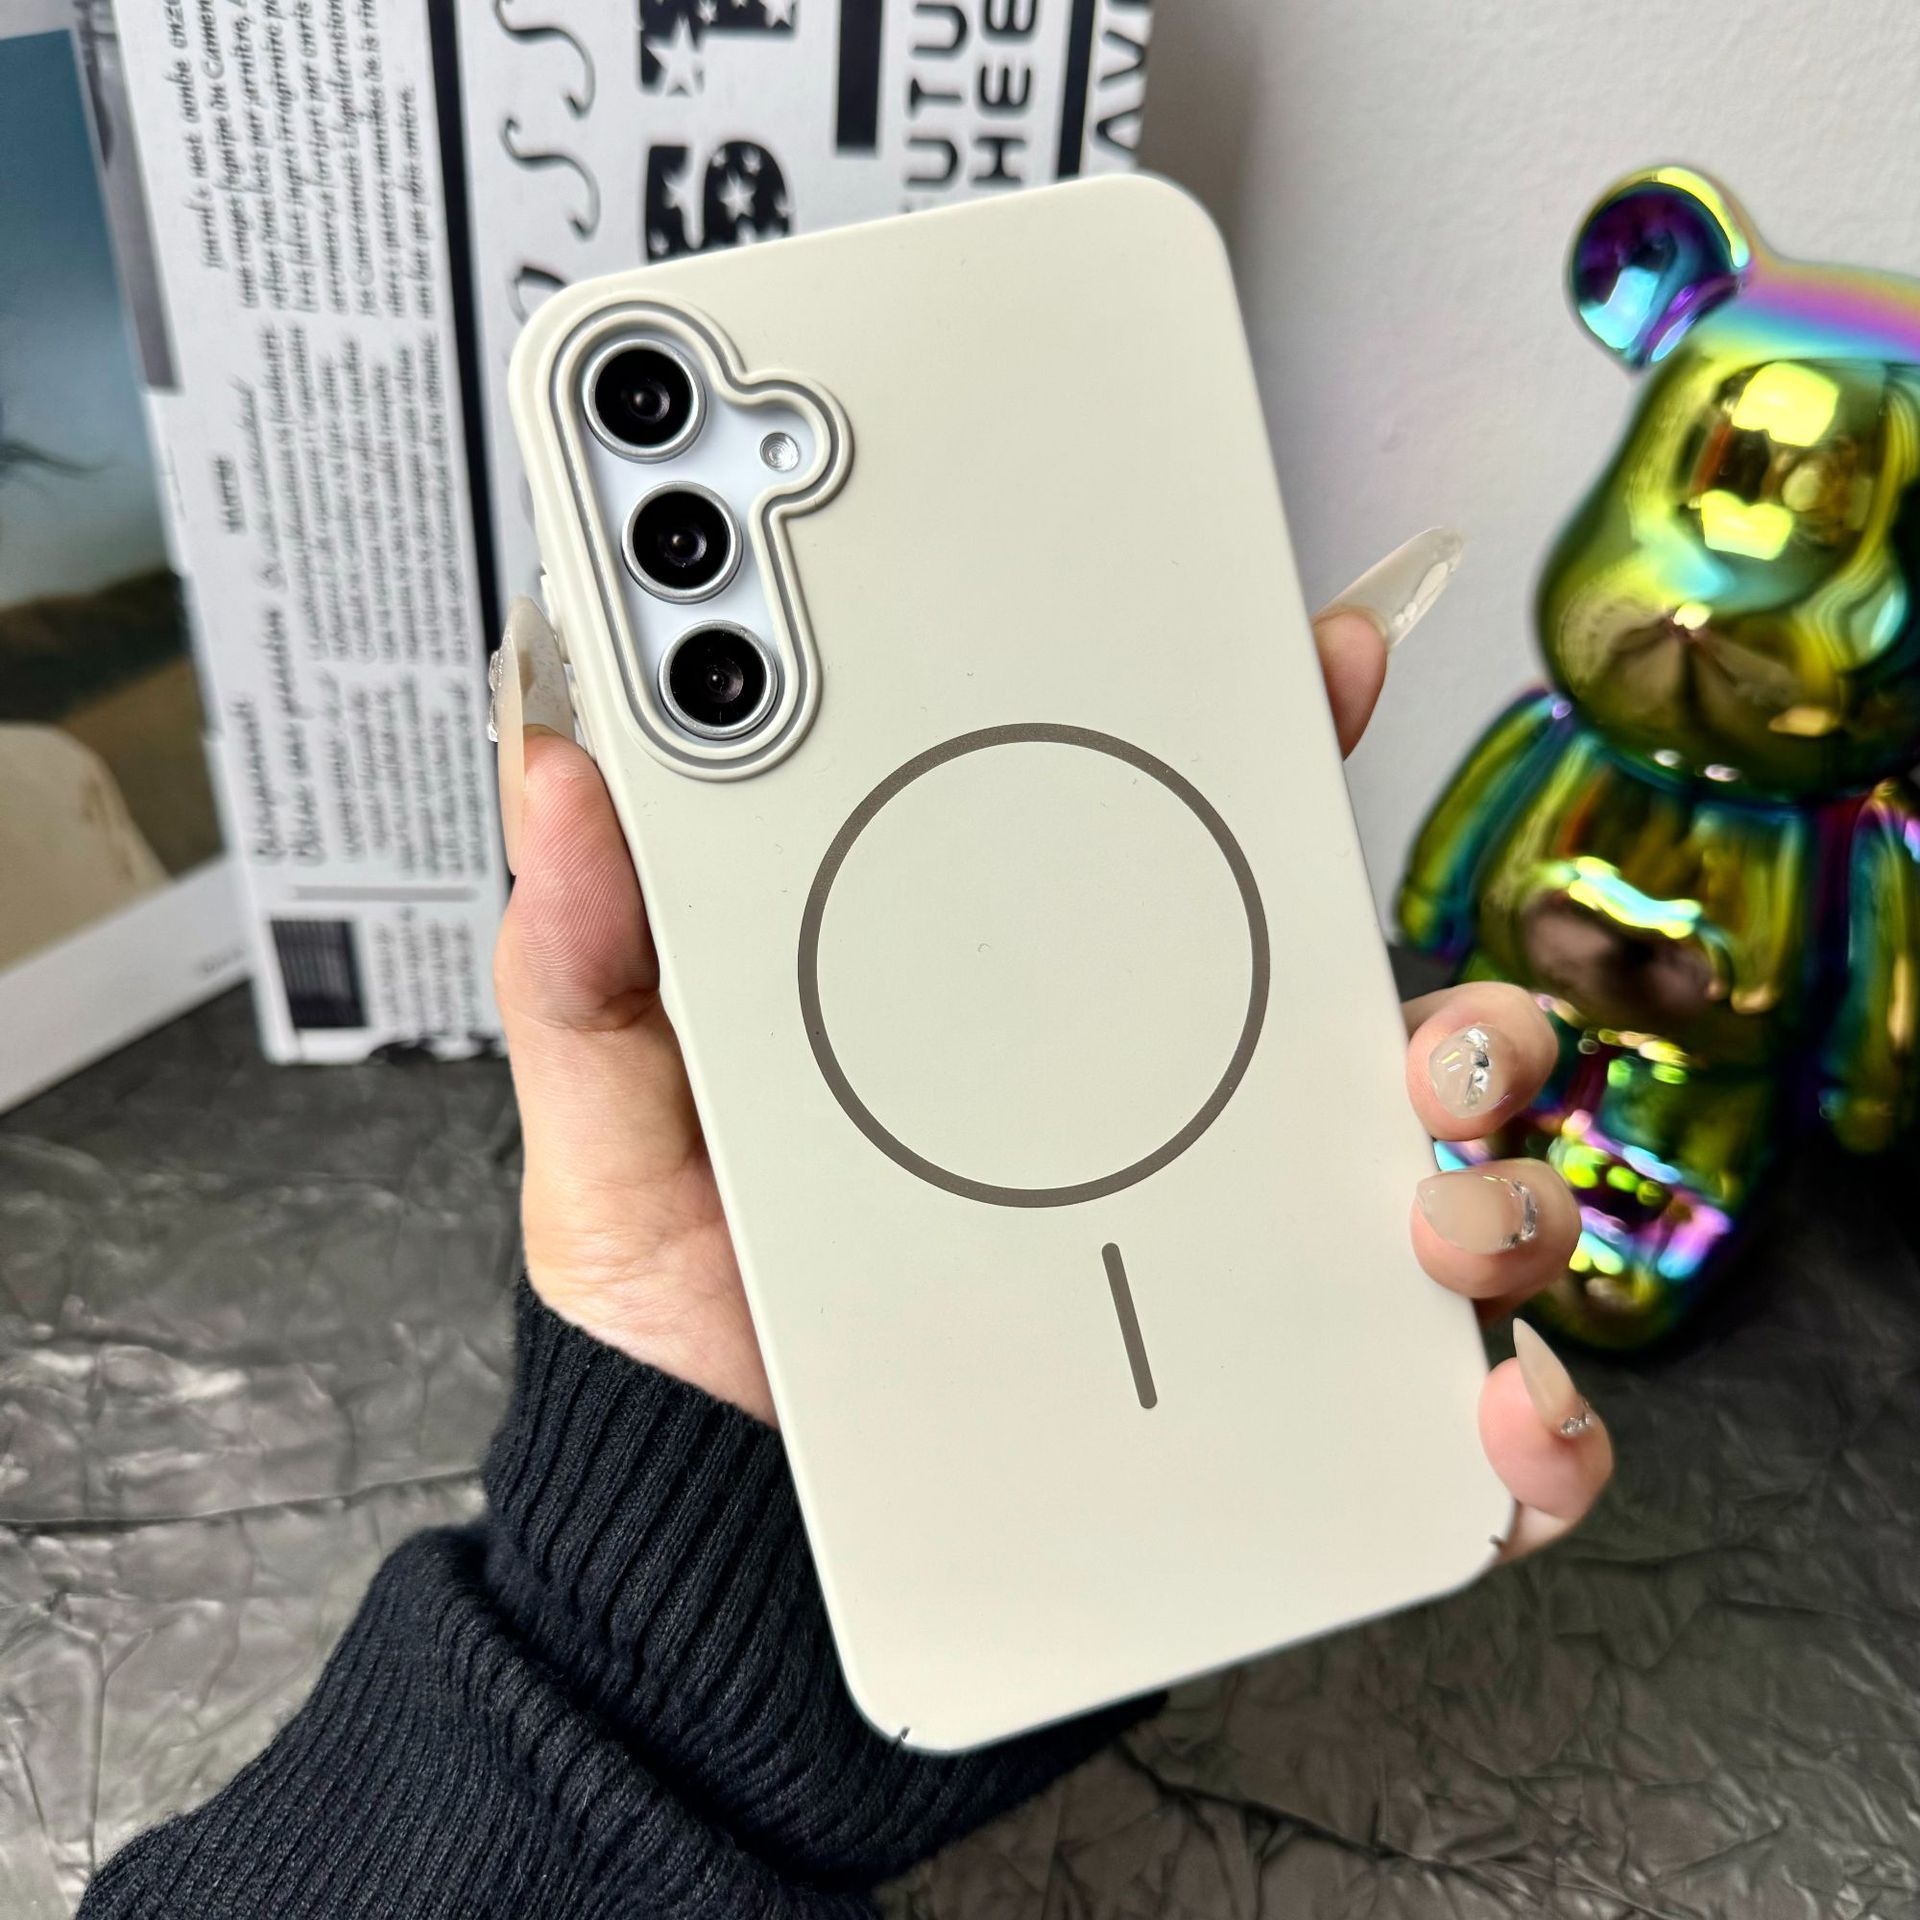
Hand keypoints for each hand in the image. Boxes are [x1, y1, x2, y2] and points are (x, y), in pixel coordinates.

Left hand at [492, 570, 1609, 1558]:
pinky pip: (1447, 1429)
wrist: (717, 1543)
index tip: (1315, 659)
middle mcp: (1180, 1145)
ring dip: (1502, 1197)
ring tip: (1435, 1223)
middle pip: (1381, 1039)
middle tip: (1420, 1031)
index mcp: (1053, 1037)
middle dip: (1457, 1012)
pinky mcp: (1280, 1442)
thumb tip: (569, 776)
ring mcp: (1241, 1290)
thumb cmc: (696, 1322)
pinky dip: (1525, 1420)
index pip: (1196, 874)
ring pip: (1456, 1207)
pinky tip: (1488, 1413)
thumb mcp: (620, 1123)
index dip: (1274, 751)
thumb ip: (594, 959)